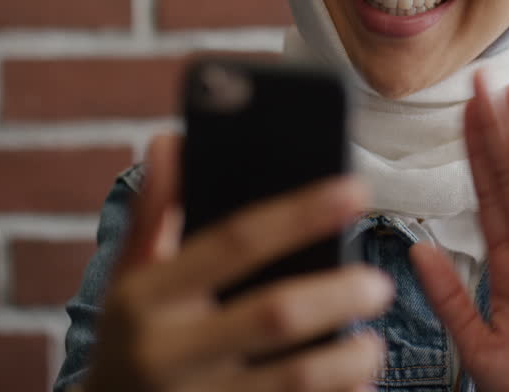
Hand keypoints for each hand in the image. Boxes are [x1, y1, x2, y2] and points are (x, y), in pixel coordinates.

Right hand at [86, 134, 392, 391]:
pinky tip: (358, 390)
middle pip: (274, 314)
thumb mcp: (128, 278)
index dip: (301, 212)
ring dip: (347, 361)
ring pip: (293, 380)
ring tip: (372, 346)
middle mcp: (166, 350)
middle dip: (338, 294)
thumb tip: (171, 141)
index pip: (235, 240)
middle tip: (380, 284)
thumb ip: (154, 212)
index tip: (356, 189)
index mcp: (147, 295)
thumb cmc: (129, 337)